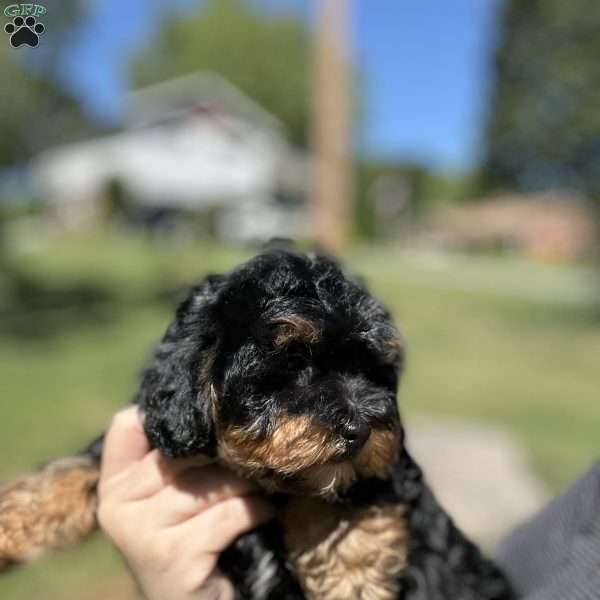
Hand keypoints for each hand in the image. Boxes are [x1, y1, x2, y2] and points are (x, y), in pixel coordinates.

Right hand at [98, 407, 272, 599]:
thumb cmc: (191, 541)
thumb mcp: (174, 497)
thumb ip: (176, 458)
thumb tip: (217, 410)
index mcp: (113, 485)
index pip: (126, 425)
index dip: (169, 416)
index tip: (207, 422)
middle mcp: (115, 506)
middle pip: (178, 451)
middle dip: (223, 452)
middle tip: (253, 453)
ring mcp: (140, 534)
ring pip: (206, 483)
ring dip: (245, 483)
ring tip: (263, 485)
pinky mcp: (172, 557)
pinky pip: (227, 514)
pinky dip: (255, 510)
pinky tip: (265, 513)